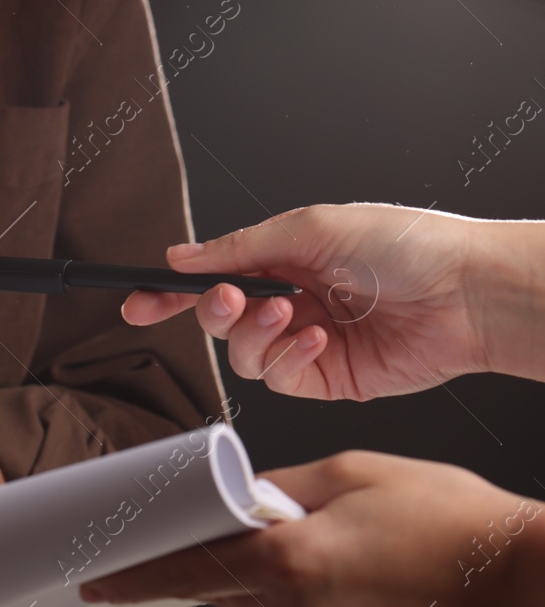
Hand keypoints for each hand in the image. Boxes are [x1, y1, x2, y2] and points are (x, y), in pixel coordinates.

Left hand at [79, 451, 544, 606]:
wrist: (530, 588)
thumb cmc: (456, 521)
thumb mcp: (360, 473)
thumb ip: (283, 489)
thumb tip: (237, 500)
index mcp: (291, 561)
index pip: (187, 568)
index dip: (134, 575)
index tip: (93, 580)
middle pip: (222, 590)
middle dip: (219, 563)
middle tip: (244, 538)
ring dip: (276, 583)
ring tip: (347, 554)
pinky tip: (361, 587)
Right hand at [119, 204, 528, 399]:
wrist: (468, 294)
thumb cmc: (409, 245)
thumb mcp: (313, 227)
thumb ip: (240, 246)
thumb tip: (184, 257)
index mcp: (288, 258)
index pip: (214, 279)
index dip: (171, 294)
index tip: (139, 303)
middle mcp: (294, 301)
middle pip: (220, 321)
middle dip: (216, 312)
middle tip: (234, 298)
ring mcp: (308, 343)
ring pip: (244, 355)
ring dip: (256, 335)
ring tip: (289, 312)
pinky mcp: (327, 379)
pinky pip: (279, 379)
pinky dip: (289, 358)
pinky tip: (317, 337)